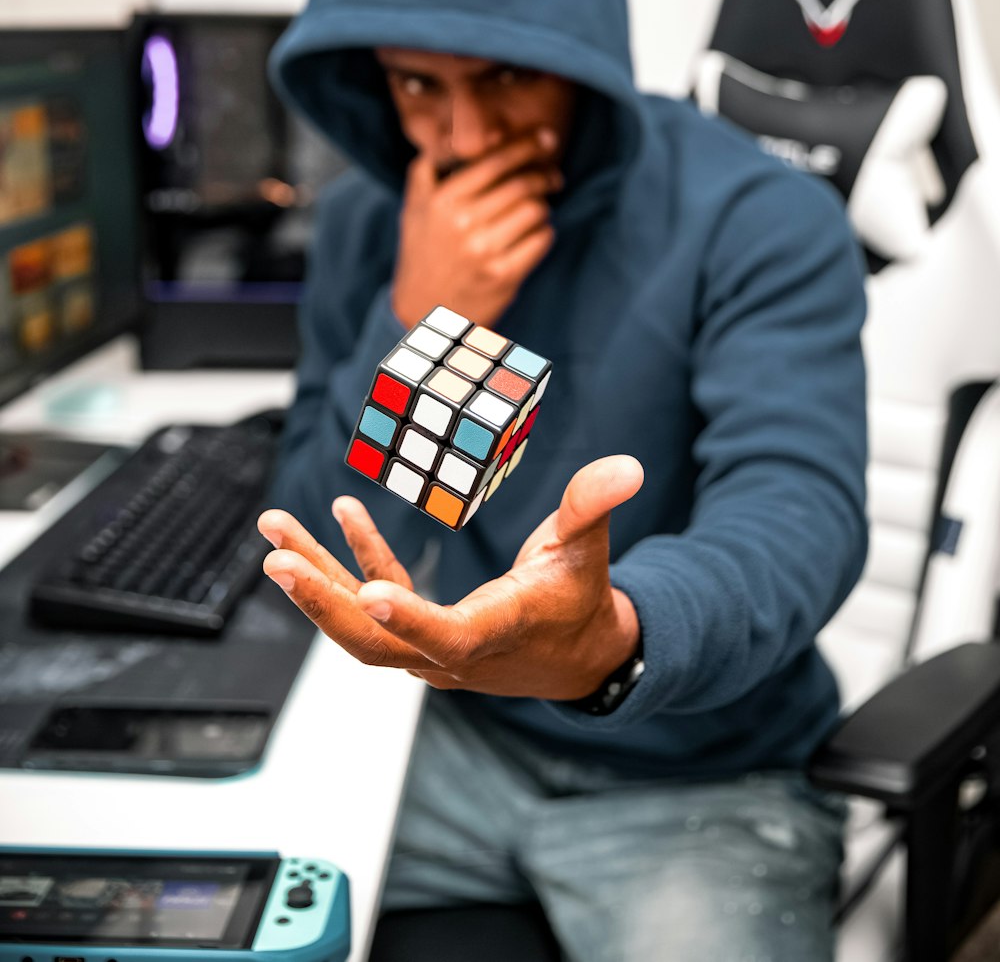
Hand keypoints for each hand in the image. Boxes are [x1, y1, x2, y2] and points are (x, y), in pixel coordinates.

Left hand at [257, 454, 643, 700]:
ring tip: (274, 531)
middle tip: (278, 561)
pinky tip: (341, 513)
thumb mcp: (590, 548)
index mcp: (497, 633)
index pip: (448, 635)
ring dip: (314, 577)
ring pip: (358, 623)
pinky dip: (355, 558)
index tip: (363, 591)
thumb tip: (626, 466)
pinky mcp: (420, 632)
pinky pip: (375, 598)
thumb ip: (594, 505)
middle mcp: (451, 653)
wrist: (580, 657)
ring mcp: (428, 648)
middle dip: (321, 601)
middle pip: (373, 642)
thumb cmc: (583, 599)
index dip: (407, 617)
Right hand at [392, 129, 562, 328]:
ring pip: (536, 209)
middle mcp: (461, 223)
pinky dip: (544, 231)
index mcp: (441, 199)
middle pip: (522, 184)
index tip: (545, 138)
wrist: (426, 311)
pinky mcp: (503, 275)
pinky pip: (542, 238)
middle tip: (553, 175)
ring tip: (536, 209)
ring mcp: (483, 250)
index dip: (526, 145)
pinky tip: (533, 234)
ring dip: (543, 205)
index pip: (495, 161)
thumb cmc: (425, 250)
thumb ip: (431, 166)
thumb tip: (463, 134)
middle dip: (544, 174)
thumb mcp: (414, 205)